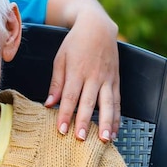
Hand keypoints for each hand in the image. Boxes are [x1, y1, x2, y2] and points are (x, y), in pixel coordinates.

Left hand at [45, 17, 119, 142]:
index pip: (69, 97)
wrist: (97, 27)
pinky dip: (117, 116)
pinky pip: (118, 101)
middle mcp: (93, 77)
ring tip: (104, 139)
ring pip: (108, 104)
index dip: (65, 114)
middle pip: (89, 103)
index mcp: (76, 71)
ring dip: (106, 123)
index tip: (61, 130)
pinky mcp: (116, 80)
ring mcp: (107, 79)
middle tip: (81, 139)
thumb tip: (49, 104)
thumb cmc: (75, 43)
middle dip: (84, 122)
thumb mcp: (60, 59)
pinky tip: (115, 129)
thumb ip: (56, 83)